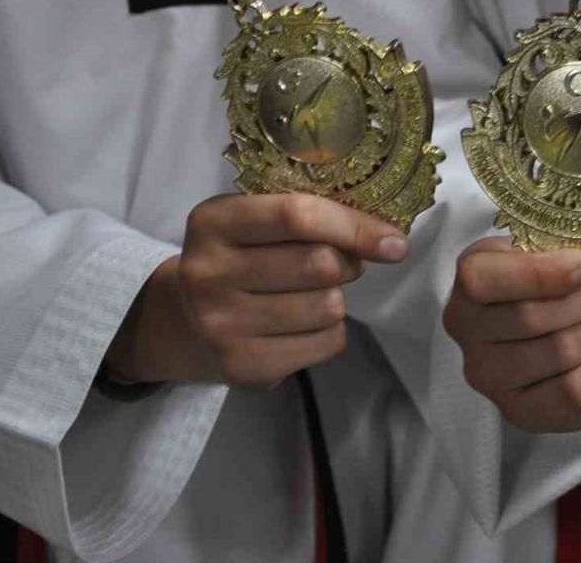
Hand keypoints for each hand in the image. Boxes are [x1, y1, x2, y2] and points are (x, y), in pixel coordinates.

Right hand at [105, 194, 408, 387]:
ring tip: (311, 294)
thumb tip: (390, 237)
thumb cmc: (241, 258)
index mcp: (212, 222)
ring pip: (329, 306)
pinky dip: (330, 332)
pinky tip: (303, 324)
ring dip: (337, 298)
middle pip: (319, 264)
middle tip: (337, 264)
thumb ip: (310, 214)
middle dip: (347, 262)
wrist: (186, 321)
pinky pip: (326, 343)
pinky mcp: (242, 366)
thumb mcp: (254, 221)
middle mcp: (207, 274)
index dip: (354, 226)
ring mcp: (221, 325)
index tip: (394, 240)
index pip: (296, 216)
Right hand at [444, 238, 580, 432]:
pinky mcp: (522, 412)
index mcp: (471, 278)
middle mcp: (469, 332)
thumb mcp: (570, 246)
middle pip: (531, 319)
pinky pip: (578, 400)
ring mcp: (491, 378)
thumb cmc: (564, 278)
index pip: (486, 280)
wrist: (567, 317)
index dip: (544, 274)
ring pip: (561, 358)